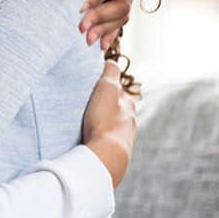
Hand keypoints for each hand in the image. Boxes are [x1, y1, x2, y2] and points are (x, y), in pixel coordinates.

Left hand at [79, 0, 136, 50]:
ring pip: (120, 19)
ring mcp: (127, 2)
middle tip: (80, 28)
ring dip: (103, 31)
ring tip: (87, 40)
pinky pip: (119, 26)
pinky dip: (110, 36)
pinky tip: (101, 47)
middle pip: (118, 7)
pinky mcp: (122, 12)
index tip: (81, 8)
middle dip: (99, 18)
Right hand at [82, 61, 137, 187]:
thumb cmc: (105, 121)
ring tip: (87, 126)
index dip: (106, 89)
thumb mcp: (107, 89)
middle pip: (117, 111)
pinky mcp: (116, 155)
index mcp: (130, 106)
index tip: (93, 90)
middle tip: (88, 109)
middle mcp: (131, 122)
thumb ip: (110, 73)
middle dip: (105, 109)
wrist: (106, 157)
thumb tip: (111, 61)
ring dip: (102, 125)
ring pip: (113, 128)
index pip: (119, 92)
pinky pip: (107, 143)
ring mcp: (125, 140)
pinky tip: (91, 141)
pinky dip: (100, 139)